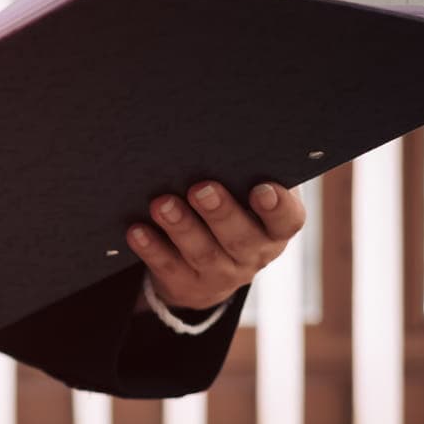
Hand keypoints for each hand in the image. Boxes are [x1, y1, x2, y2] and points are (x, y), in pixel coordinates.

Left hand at [127, 181, 305, 312]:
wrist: (210, 270)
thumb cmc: (233, 213)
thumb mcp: (247, 197)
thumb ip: (245, 175)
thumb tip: (222, 139)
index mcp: (275, 229)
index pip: (287, 221)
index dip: (277, 207)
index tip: (262, 189)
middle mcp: (253, 255)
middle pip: (240, 238)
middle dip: (219, 212)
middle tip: (200, 188)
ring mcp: (220, 275)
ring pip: (201, 252)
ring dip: (181, 227)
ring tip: (161, 204)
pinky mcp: (186, 284)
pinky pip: (168, 266)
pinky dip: (151, 248)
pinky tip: (137, 230)